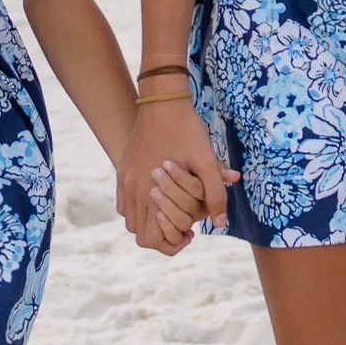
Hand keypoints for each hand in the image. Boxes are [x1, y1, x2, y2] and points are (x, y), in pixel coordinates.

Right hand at [117, 91, 236, 247]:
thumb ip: (215, 193)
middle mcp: (132, 189)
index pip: (150, 239)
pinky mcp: (122, 169)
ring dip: (150, 220)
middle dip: (162, 235)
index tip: (190, 232)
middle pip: (139, 234)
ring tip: (172, 209)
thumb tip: (222, 223)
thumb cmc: (186, 130)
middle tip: (183, 224)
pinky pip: (124, 201)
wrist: (162, 101)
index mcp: (150, 192)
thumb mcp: (207, 161)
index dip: (171, 244)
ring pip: (130, 219)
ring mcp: (125, 179)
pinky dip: (139, 206)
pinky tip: (158, 195)